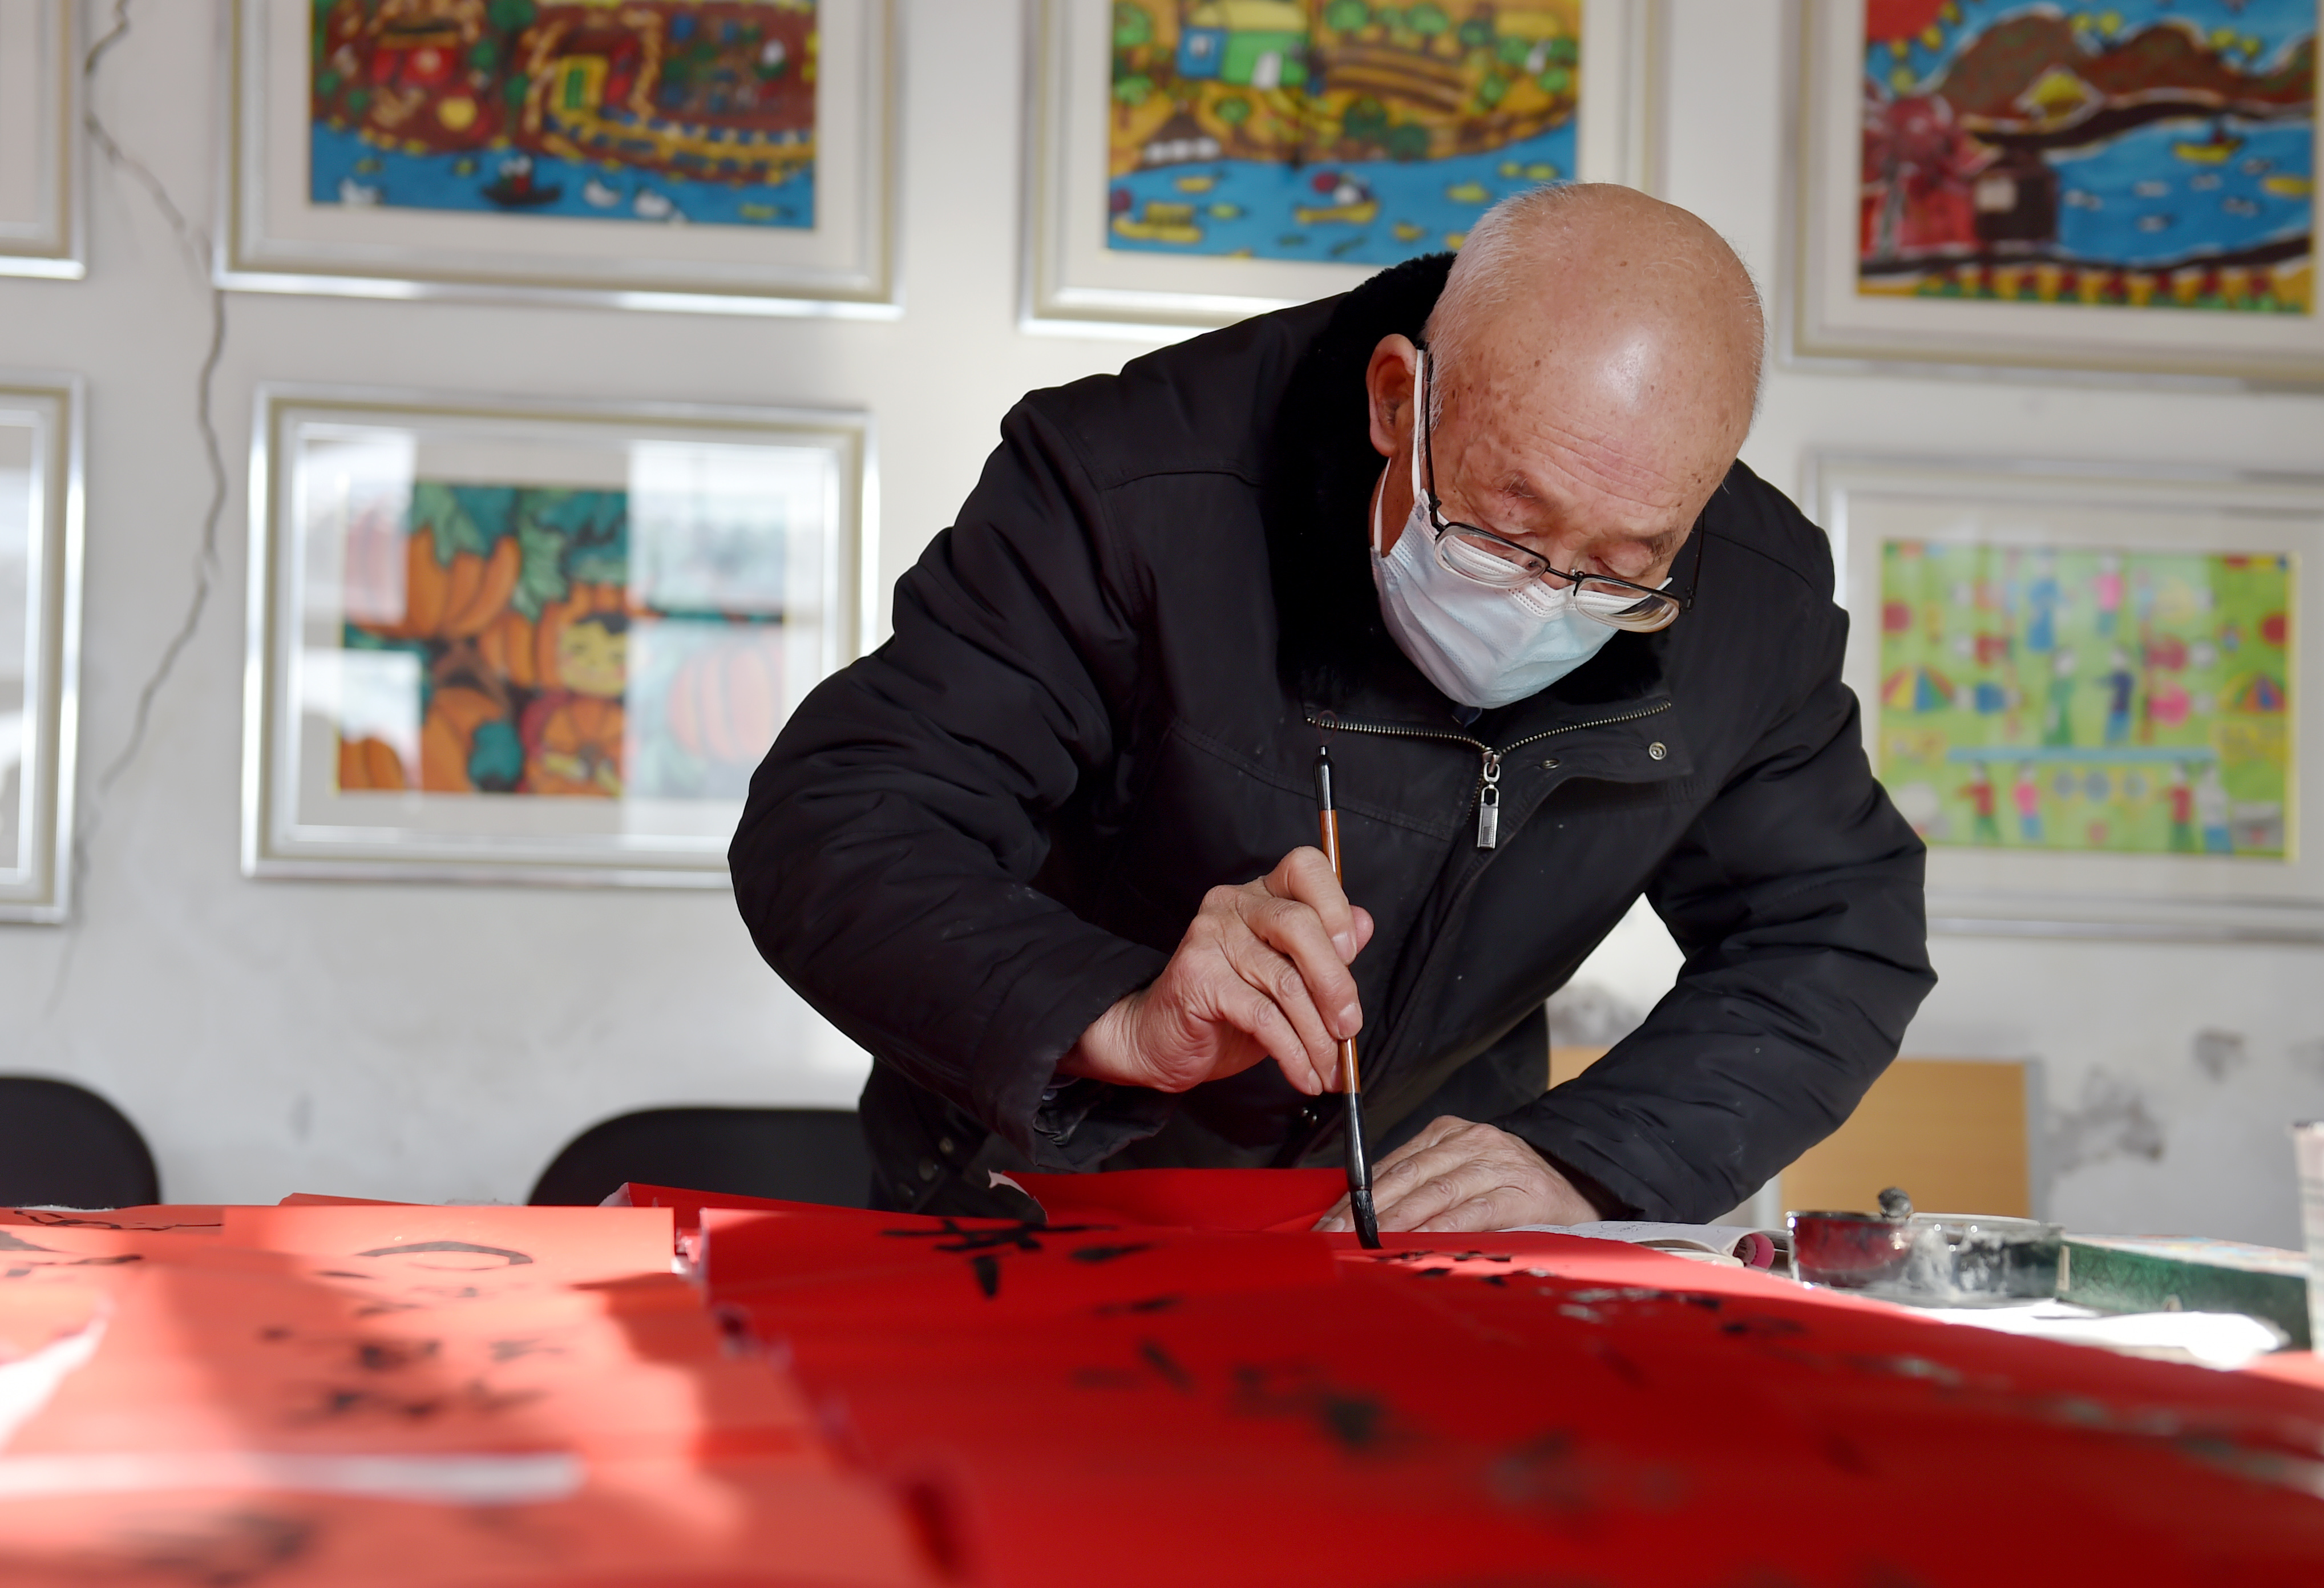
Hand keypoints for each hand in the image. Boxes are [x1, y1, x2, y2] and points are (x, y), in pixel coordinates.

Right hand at [1059, 848, 1374, 1096]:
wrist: (1161, 1040)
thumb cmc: (1227, 1008)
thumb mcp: (1284, 977)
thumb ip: (1323, 951)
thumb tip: (1364, 924)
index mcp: (1260, 895)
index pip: (1305, 868)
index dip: (1335, 905)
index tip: (1351, 952)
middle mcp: (1233, 904)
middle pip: (1300, 925)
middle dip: (1335, 985)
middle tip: (1349, 1029)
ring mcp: (1211, 936)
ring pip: (1285, 981)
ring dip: (1318, 1035)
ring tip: (1330, 1067)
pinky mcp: (1198, 976)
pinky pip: (1263, 1016)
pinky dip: (1292, 1053)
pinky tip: (1303, 1074)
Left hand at [1314, 1116, 1599, 1233]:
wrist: (1584, 1179)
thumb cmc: (1513, 1185)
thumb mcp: (1463, 1173)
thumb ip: (1422, 1188)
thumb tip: (1365, 1220)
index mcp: (1447, 1133)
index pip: (1389, 1164)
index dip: (1356, 1196)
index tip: (1328, 1224)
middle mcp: (1470, 1140)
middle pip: (1405, 1176)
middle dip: (1365, 1210)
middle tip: (1335, 1238)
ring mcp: (1498, 1163)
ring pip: (1436, 1191)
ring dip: (1397, 1220)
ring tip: (1367, 1243)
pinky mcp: (1524, 1191)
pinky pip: (1477, 1211)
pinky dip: (1446, 1228)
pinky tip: (1423, 1242)